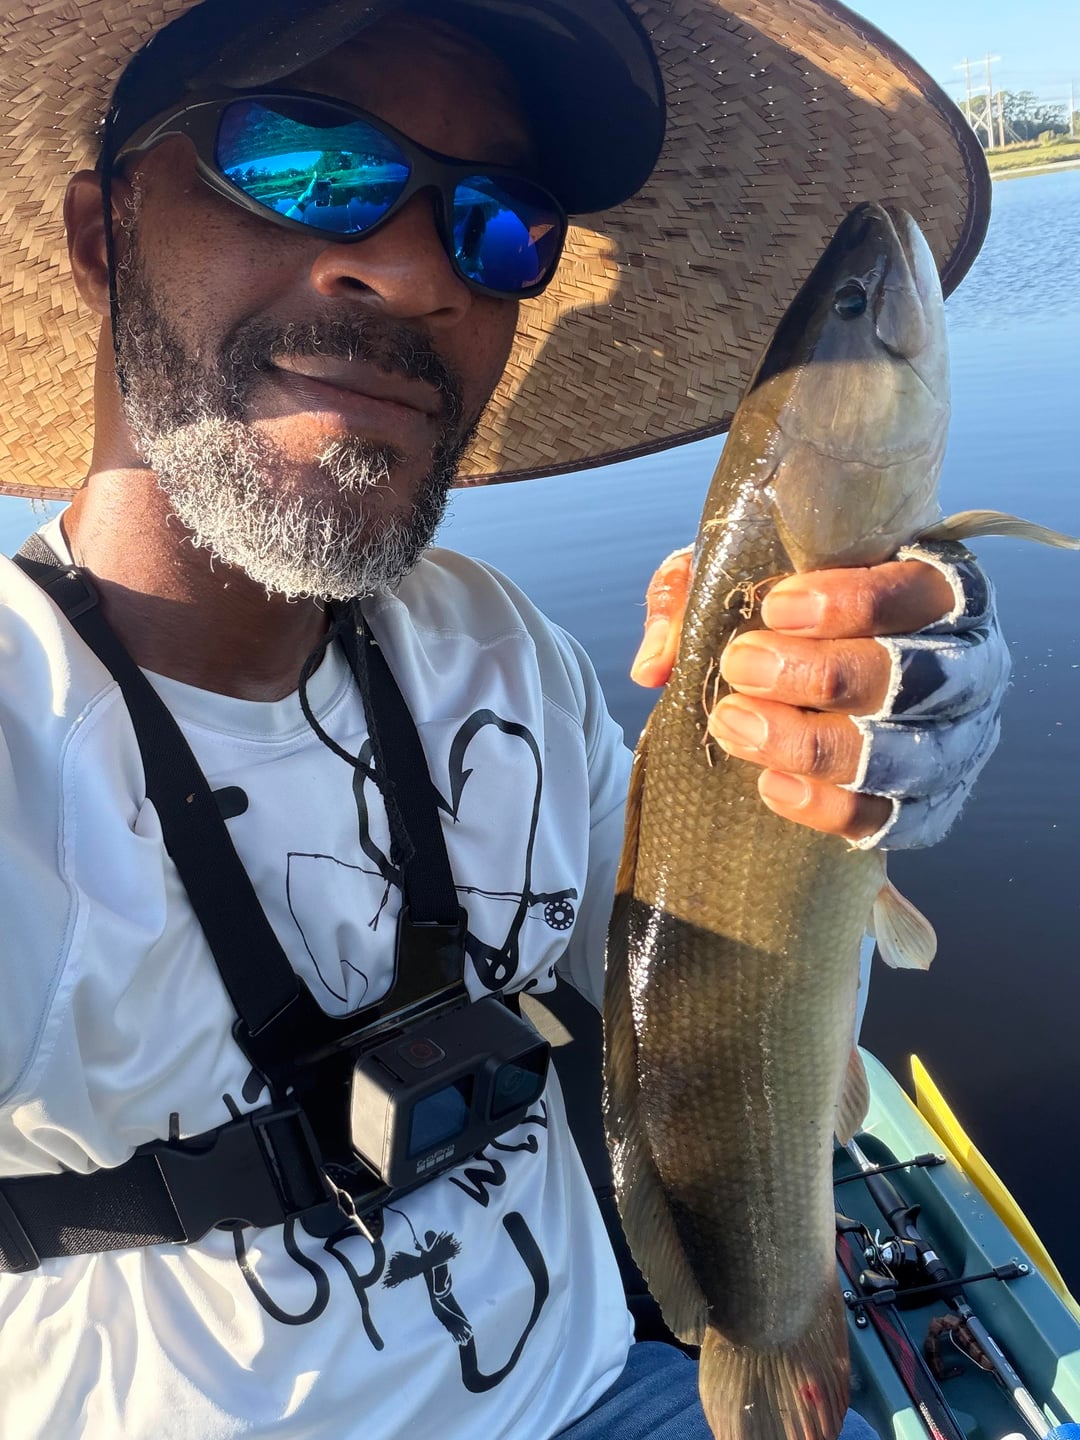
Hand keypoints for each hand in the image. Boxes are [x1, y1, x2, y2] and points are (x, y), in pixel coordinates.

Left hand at [630, 546, 1004, 845]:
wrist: (822, 678)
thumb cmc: (790, 612)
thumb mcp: (738, 574)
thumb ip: (691, 597)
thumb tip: (654, 664)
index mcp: (936, 589)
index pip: (916, 591)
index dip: (852, 601)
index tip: (776, 606)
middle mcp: (966, 664)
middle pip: (913, 676)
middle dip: (819, 674)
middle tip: (740, 666)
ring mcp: (956, 740)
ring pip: (905, 755)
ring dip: (812, 744)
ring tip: (736, 726)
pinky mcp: (931, 804)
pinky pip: (890, 819)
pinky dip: (829, 809)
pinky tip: (771, 787)